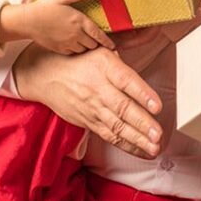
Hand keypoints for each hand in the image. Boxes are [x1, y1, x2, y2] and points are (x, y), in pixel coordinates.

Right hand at [0, 0, 114, 54]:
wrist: (26, 21)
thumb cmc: (43, 7)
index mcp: (78, 21)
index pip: (98, 34)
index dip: (107, 41)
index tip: (113, 46)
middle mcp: (75, 34)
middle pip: (93, 44)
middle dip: (96, 42)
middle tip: (96, 39)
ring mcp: (67, 43)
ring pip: (83, 50)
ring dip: (86, 46)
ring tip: (84, 40)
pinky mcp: (59, 49)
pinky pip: (73, 52)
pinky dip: (75, 49)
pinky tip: (72, 43)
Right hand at [13, 44, 163, 157]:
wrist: (43, 74)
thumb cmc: (76, 59)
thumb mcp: (99, 49)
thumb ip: (122, 61)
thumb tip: (145, 59)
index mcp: (104, 66)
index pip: (126, 81)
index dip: (142, 94)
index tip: (157, 106)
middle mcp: (98, 89)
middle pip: (122, 108)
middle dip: (142, 123)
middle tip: (158, 135)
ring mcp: (92, 108)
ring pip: (117, 126)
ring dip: (137, 139)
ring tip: (154, 148)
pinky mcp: (88, 122)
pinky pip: (109, 135)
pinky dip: (126, 145)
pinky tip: (142, 151)